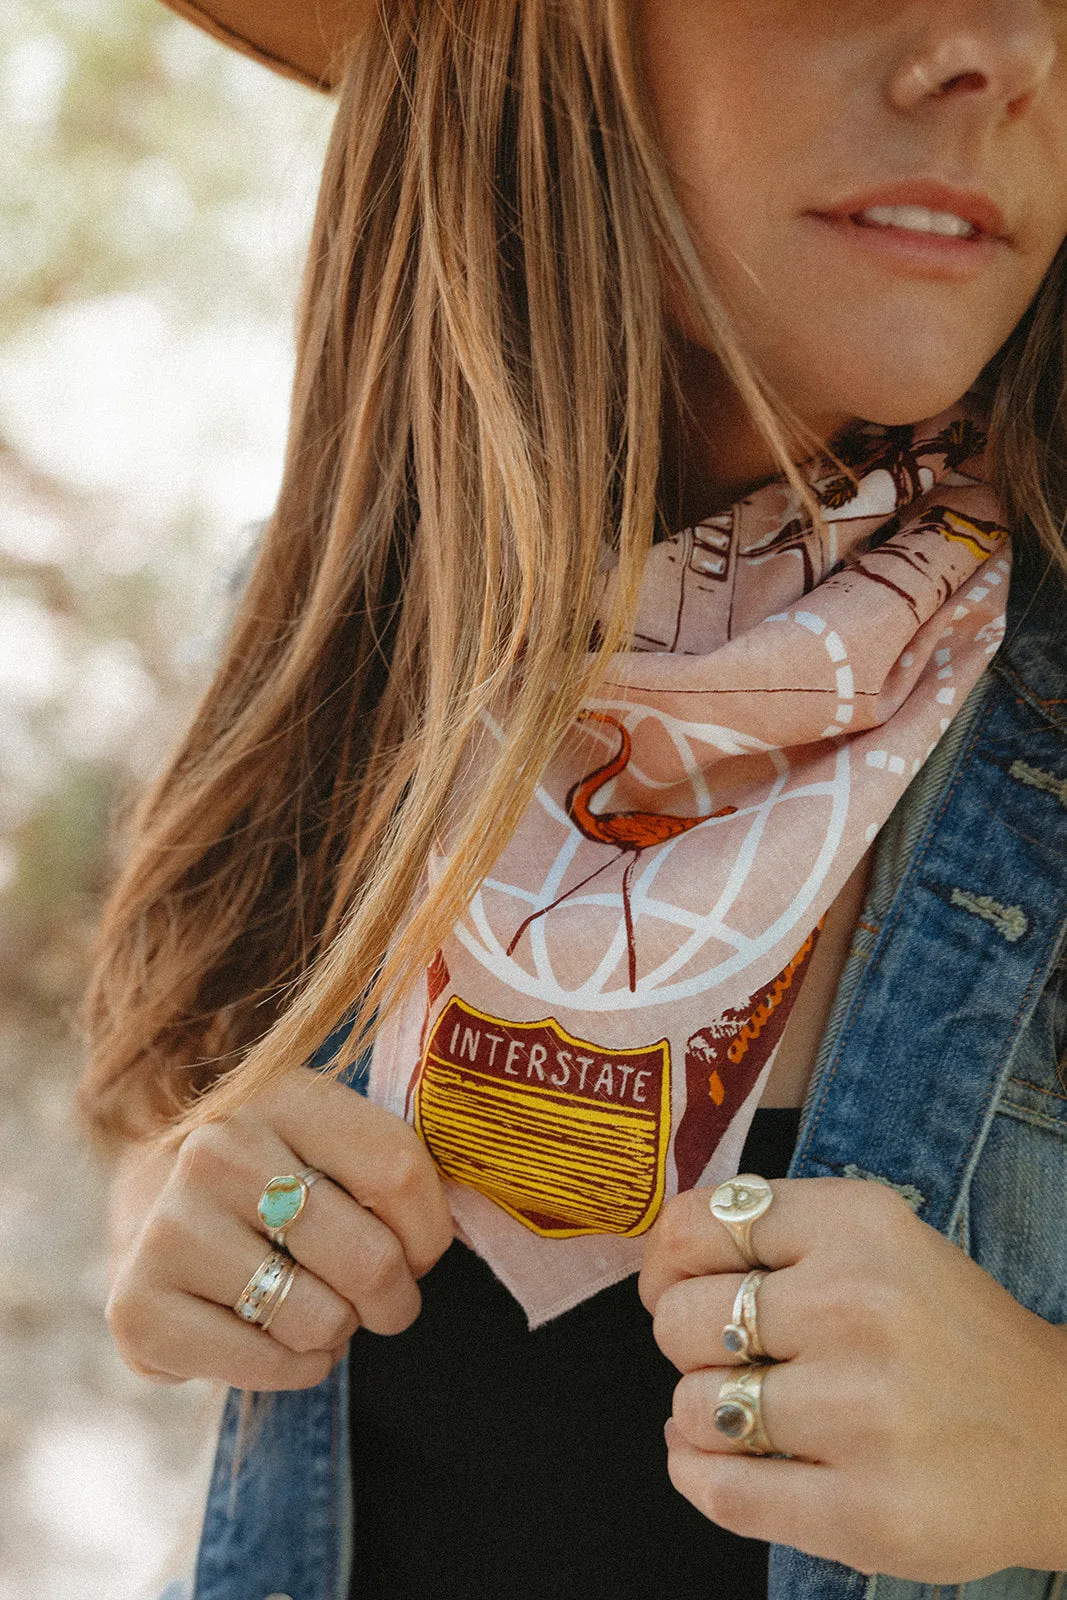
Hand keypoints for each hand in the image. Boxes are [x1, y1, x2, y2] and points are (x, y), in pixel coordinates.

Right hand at [105, 1066, 453, 1390]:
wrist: (165, 1216)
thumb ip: (397, 1172)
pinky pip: (271, 1368)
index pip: (398, 1173)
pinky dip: (296, 1368)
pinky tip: (270, 1332)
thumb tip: (449, 1231)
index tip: (419, 1249)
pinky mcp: (138, 1306)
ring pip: (323, 1320)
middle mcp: (216, 1150)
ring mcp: (170, 1226)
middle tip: (378, 1296)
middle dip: (394, 1298)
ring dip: (338, 1331)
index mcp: (282, 1095)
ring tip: (306, 1299)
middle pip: (370, 1258)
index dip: (431, 1233)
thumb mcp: (338, 1146)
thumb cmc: (285, 1183)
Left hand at [639, 1176, 1066, 1582]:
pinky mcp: (865, 1509)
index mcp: (859, 1225)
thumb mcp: (878, 1243)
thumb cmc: (944, 1336)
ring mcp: (862, 1411)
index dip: (666, 1262)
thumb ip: (775, 1236)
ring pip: (691, 1407)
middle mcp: (859, 1306)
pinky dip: (699, 1477)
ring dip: (704, 1416)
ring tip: (754, 1414)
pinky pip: (721, 1491)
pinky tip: (725, 1463)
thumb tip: (658, 1274)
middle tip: (737, 1358)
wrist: (1062, 1441)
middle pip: (681, 1319)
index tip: (676, 1286)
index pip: (700, 1223)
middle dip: (689, 1343)